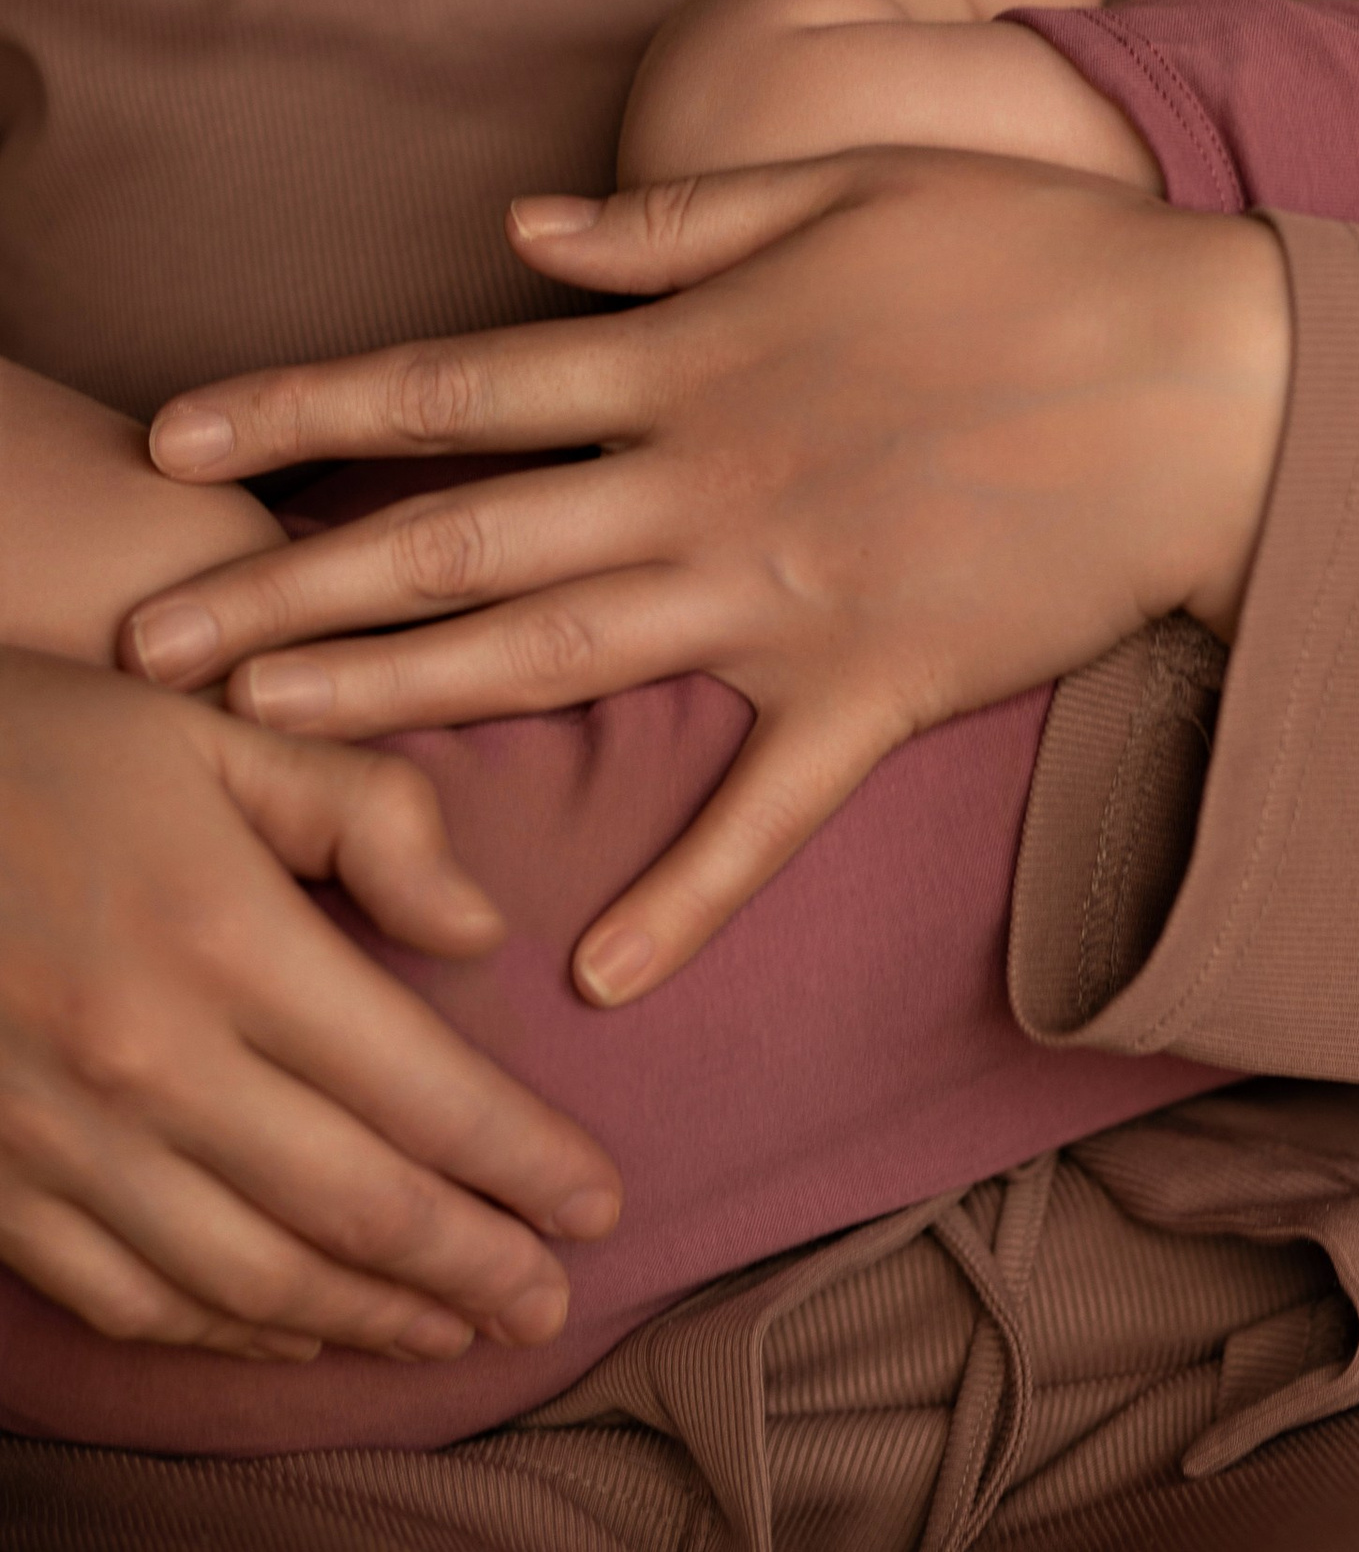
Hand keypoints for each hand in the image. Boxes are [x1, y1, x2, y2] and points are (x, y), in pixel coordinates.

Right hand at [0, 650, 618, 1360]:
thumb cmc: (53, 744)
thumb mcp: (224, 731)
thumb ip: (370, 813)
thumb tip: (483, 928)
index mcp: (227, 941)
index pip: (419, 1090)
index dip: (522, 1161)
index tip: (598, 1203)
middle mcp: (149, 1062)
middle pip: (353, 1207)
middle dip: (472, 1266)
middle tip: (551, 1305)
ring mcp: (63, 1141)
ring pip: (248, 1280)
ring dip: (366, 1318)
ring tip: (453, 1330)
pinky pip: (131, 1299)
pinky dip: (228, 1334)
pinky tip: (296, 1329)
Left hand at [124, 151, 1289, 1008]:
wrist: (1210, 372)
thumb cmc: (1038, 251)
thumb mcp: (851, 187)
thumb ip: (676, 223)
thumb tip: (516, 235)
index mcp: (693, 356)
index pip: (456, 388)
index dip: (307, 410)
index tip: (180, 434)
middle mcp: (707, 479)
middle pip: (460, 540)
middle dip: (292, 589)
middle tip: (152, 643)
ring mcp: (787, 594)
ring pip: (560, 661)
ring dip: (406, 702)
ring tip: (276, 741)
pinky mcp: (880, 687)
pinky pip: (765, 810)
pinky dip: (685, 894)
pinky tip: (595, 972)